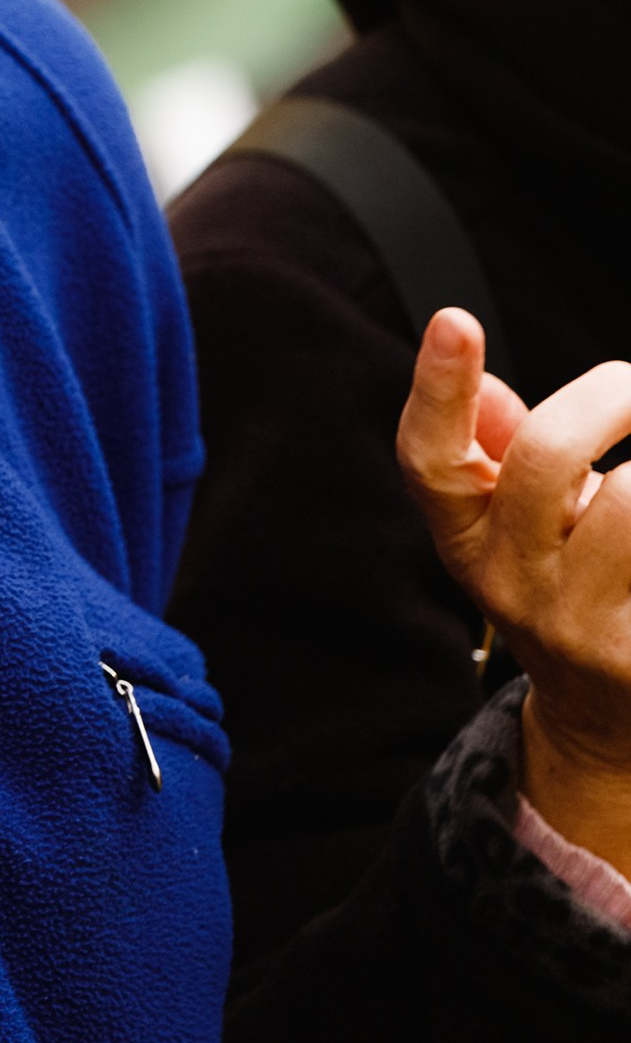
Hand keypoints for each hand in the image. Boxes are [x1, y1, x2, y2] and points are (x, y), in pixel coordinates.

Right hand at [397, 309, 630, 878]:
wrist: (606, 723)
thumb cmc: (567, 584)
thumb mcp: (515, 523)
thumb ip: (494, 450)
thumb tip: (485, 388)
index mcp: (467, 538)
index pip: (431, 459)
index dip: (438, 387)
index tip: (456, 319)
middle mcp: (511, 584)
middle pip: (544, 457)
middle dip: (608, 394)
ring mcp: (582, 626)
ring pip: (630, 500)